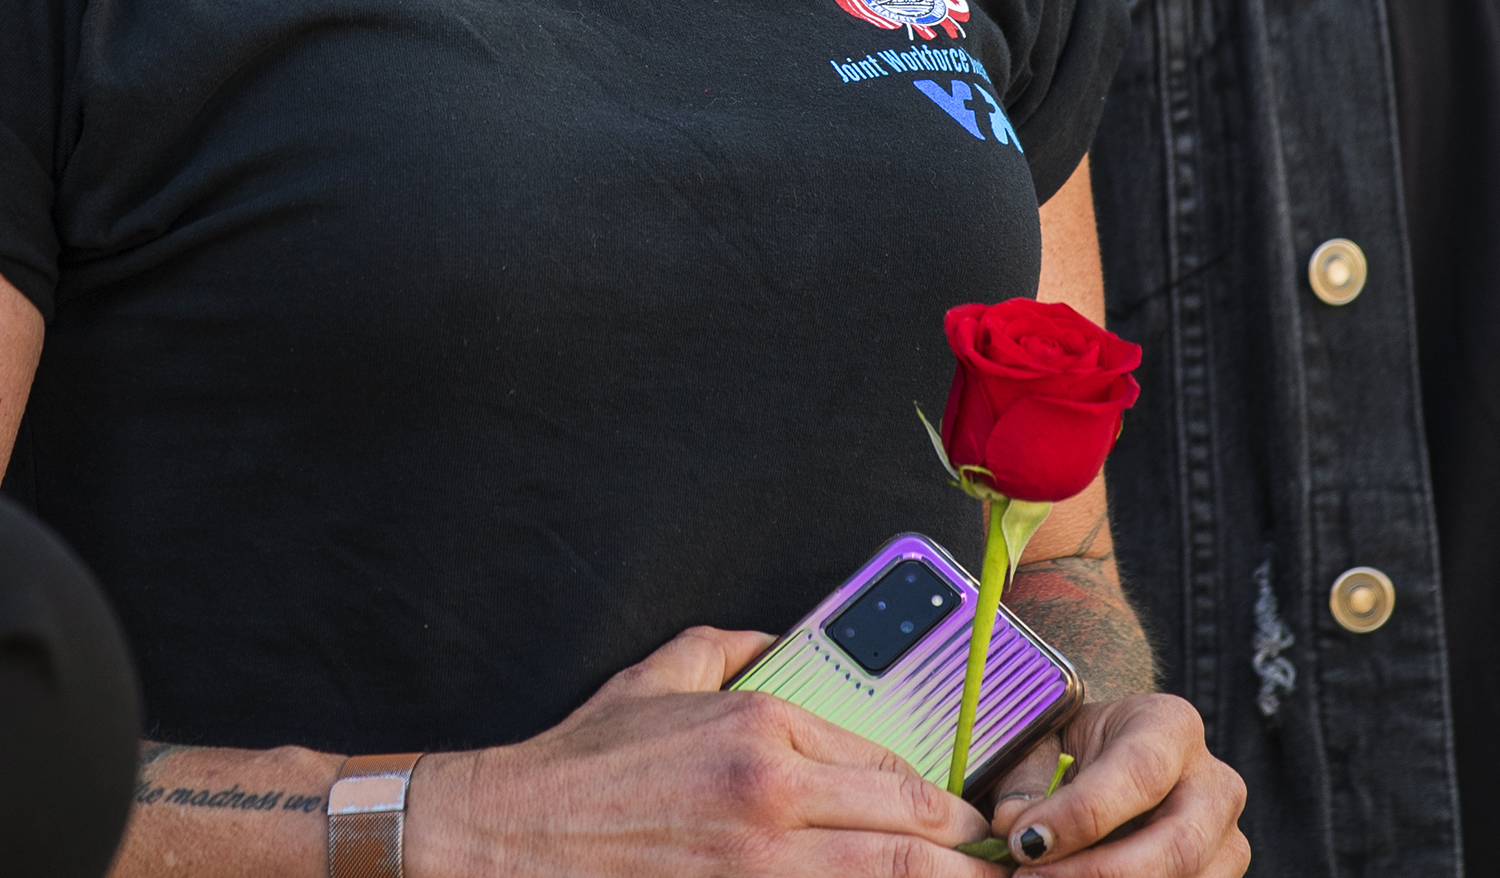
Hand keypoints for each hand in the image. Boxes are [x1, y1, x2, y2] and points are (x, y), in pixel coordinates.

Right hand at [410, 625, 996, 877]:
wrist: (509, 837)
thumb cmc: (583, 767)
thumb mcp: (659, 675)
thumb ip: (735, 648)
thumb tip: (788, 645)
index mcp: (761, 728)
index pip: (893, 766)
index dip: (944, 803)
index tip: (962, 821)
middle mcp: (772, 796)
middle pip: (913, 834)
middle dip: (965, 858)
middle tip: (990, 867)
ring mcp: (759, 869)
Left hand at [984, 692, 1246, 875]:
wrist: (1103, 771)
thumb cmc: (1072, 754)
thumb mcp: (1044, 748)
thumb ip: (1026, 784)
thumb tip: (1014, 826)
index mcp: (1172, 726)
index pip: (1141, 772)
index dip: (1081, 815)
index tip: (1024, 840)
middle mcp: (1215, 784)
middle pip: (1179, 844)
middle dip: (1099, 872)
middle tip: (1031, 876)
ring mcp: (1226, 841)